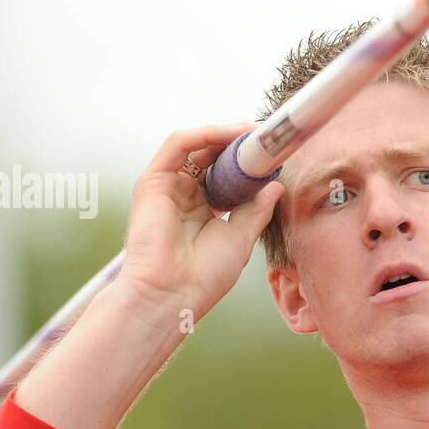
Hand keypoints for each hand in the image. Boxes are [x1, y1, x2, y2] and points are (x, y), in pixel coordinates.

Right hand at [119, 123, 284, 321]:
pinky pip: (179, 145)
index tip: (272, 156)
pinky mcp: (153, 181)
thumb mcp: (241, 237)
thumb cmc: (204, 276)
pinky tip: (230, 134)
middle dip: (238, 144)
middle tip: (266, 138)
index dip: (247, 163)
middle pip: (211, 156)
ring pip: (196, 146)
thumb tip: (275, 186)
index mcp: (203, 211)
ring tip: (252, 133)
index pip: (224, 175)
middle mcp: (183, 195)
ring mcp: (167, 187)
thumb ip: (256, 209)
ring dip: (225, 134)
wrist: (172, 294)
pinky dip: (205, 134)